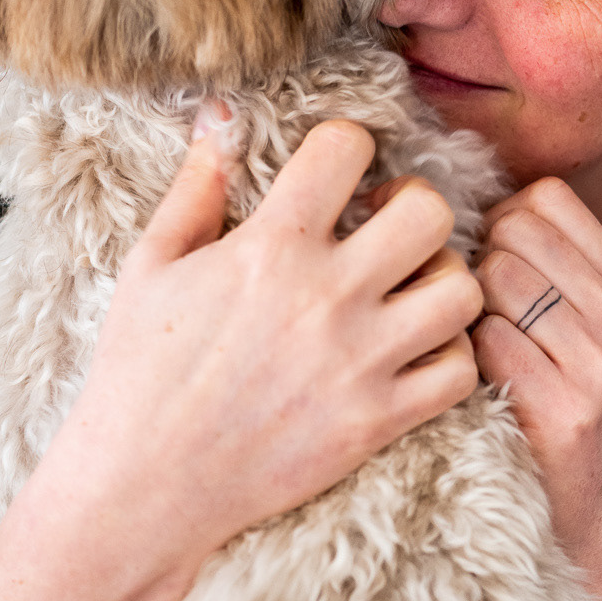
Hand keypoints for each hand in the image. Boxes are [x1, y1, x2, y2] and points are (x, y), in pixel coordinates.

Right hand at [0, 116, 482, 600]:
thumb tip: (221, 115)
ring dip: (443, 280)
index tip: (335, 176)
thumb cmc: (139, 372)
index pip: (347, 146)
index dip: (347, 147)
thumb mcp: (153, 266)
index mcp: (268, 246)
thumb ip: (196, 187)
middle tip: (388, 228)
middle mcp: (325, 297)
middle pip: (430, 211)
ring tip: (408, 290)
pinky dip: (448, 356)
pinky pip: (461, 371)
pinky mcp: (377, 422)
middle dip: (416, 205)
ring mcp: (359, 362)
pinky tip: (412, 352)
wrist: (144, 485)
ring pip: (462, 289)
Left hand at [472, 178, 601, 600]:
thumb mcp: (586, 352)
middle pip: (512, 230)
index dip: (493, 220)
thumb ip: (548, 282)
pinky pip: (484, 343)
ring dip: (458, 312)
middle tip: (456, 318)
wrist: (601, 553)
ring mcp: (600, 367)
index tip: (470, 261)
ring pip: (491, 280)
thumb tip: (468, 214)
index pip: (546, 199)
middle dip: (467, 263)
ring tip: (461, 358)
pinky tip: (462, 394)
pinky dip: (458, 362)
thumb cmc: (568, 442)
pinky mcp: (564, 414)